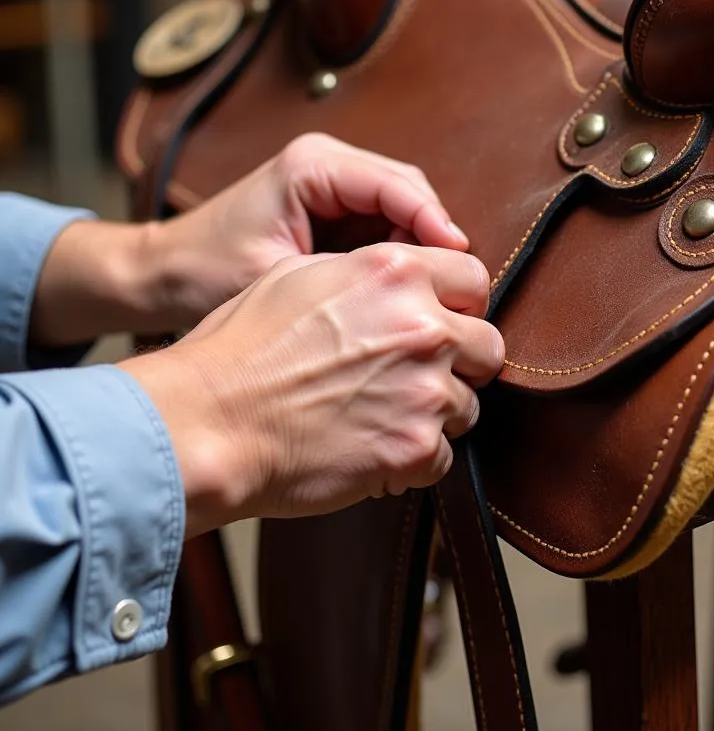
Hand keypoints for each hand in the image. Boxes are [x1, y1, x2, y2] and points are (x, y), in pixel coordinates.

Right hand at [119, 243, 503, 535]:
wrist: (208, 422)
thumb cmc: (240, 349)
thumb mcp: (299, 275)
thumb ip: (366, 271)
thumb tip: (399, 280)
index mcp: (397, 272)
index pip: (474, 276)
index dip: (460, 302)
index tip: (444, 320)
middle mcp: (423, 326)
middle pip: (487, 344)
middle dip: (461, 361)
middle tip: (421, 375)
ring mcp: (426, 389)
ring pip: (468, 404)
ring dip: (435, 413)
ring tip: (383, 416)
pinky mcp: (416, 447)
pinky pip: (443, 456)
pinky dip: (414, 458)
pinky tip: (373, 449)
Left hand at [146, 132, 469, 330]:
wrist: (163, 274)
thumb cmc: (205, 273)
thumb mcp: (276, 277)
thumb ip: (344, 276)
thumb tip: (408, 288)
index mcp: (312, 165)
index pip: (396, 183)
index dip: (433, 221)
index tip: (458, 257)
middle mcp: (327, 162)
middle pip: (409, 189)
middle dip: (433, 233)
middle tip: (452, 282)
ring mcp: (332, 182)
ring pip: (404, 205)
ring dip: (420, 244)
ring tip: (430, 288)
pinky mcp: (333, 205)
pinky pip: (386, 221)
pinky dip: (401, 250)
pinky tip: (403, 285)